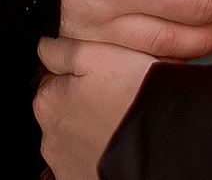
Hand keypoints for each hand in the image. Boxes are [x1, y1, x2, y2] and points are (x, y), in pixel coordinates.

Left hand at [35, 36, 154, 179]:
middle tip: (118, 102)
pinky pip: (86, 163)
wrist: (166, 143)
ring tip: (122, 124)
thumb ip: (63, 50)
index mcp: (48, 101)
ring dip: (93, 132)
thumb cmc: (136, 97)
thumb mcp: (98, 54)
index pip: (57, 81)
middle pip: (67, 112)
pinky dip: (98, 156)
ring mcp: (65, 164)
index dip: (85, 78)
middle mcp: (49, 137)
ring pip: (77, 139)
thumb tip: (46, 47)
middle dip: (87, 106)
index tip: (107, 81)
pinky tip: (119, 146)